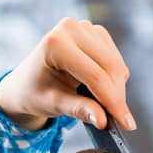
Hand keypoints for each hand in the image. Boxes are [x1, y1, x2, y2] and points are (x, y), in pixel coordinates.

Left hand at [0, 18, 135, 132]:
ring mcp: (85, 27)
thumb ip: (78, 110)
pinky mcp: (95, 32)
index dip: (112, 101)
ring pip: (116, 64)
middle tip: (122, 122)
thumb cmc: (35, 92)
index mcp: (56, 43)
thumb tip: (103, 120)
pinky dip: (115, 79)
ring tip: (107, 109)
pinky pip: (115, 59)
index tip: (126, 125)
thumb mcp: (53, 104)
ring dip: (117, 89)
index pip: (94, 75)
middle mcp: (71, 28)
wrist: (26, 81)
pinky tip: (104, 93)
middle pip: (110, 67)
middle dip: (118, 97)